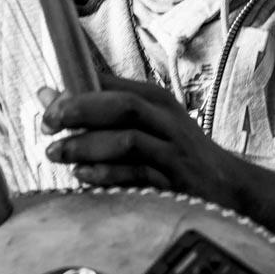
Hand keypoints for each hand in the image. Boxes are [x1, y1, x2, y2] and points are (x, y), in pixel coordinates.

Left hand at [39, 74, 250, 210]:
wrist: (228, 187)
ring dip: (87, 145)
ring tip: (57, 153)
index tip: (46, 101)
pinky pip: (138, 175)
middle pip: (122, 106)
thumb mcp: (147, 121)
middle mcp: (167, 121)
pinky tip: (83, 175)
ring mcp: (173, 152)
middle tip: (48, 124)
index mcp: (157, 101)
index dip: (77, 92)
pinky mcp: (176, 183)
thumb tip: (48, 94)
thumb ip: (101, 107)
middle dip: (80, 111)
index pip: (114, 86)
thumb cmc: (176, 152)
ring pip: (128, 141)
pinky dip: (108, 174)